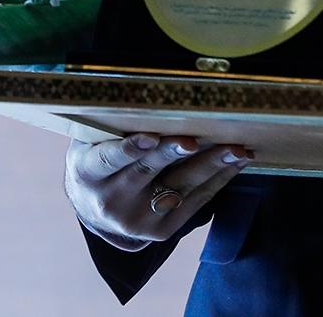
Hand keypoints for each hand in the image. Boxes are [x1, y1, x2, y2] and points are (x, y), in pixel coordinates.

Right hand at [65, 133, 252, 250]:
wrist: (94, 210)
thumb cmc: (96, 160)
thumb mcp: (88, 142)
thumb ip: (110, 126)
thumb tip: (144, 91)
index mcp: (88, 173)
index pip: (108, 160)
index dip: (131, 148)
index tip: (151, 135)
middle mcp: (111, 202)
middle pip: (148, 173)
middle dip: (174, 155)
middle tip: (195, 140)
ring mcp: (138, 221)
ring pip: (179, 189)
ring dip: (210, 167)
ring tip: (235, 149)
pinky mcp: (162, 231)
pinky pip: (194, 203)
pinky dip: (217, 181)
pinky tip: (234, 163)